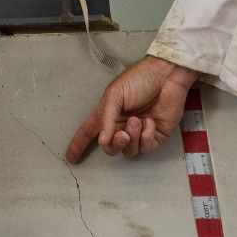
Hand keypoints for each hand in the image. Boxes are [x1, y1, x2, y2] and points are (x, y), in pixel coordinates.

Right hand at [65, 55, 196, 161]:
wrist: (165, 77)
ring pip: (129, 151)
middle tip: (122, 134)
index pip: (89, 132)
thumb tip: (103, 141)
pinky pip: (146, 147)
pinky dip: (146, 136)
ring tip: (138, 120)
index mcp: (107, 114)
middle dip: (114, 144)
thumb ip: (107, 119)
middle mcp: (121, 126)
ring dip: (132, 137)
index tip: (70, 158)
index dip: (78, 144)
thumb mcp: (115, 95)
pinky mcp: (155, 137)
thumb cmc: (138, 80)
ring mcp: (138, 133)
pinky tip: (150, 122)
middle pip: (111, 148)